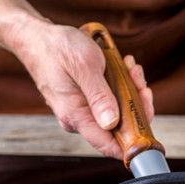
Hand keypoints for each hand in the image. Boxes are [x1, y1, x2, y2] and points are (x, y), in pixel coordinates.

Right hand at [10, 19, 153, 157]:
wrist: (36, 38)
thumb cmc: (57, 48)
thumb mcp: (84, 66)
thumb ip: (99, 96)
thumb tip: (112, 123)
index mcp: (75, 116)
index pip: (108, 146)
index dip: (132, 144)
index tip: (148, 130)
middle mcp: (78, 119)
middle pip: (118, 128)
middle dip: (136, 105)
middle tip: (139, 80)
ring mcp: (82, 111)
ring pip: (117, 112)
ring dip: (130, 91)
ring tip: (130, 67)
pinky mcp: (85, 102)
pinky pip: (109, 101)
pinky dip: (120, 85)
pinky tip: (123, 66)